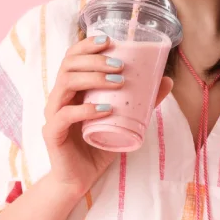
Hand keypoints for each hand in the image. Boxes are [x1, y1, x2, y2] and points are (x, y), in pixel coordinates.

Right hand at [42, 34, 172, 197]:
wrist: (80, 179)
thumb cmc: (99, 146)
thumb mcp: (125, 120)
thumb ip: (143, 101)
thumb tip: (167, 80)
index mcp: (73, 89)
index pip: (73, 57)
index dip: (88, 45)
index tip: (110, 40)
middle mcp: (60, 97)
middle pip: (69, 65)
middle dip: (95, 59)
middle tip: (121, 65)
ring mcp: (53, 114)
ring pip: (66, 84)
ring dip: (93, 78)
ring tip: (118, 81)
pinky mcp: (52, 133)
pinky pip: (65, 115)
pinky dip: (86, 110)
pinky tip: (105, 109)